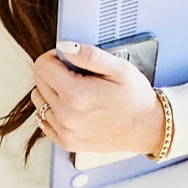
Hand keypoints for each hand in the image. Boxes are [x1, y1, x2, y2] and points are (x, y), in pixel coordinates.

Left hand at [28, 44, 160, 155]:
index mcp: (76, 95)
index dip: (54, 57)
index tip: (69, 59)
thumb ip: (89, 55)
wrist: (148, 128)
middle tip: (77, 74)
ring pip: (39, 101)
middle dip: (53, 72)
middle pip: (38, 82)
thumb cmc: (136, 98)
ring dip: (51, 91)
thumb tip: (63, 46)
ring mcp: (65, 131)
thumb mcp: (119, 68)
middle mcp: (66, 115)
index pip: (42, 66)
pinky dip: (53, 111)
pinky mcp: (67, 141)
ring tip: (76, 91)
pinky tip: (72, 107)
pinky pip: (44, 121)